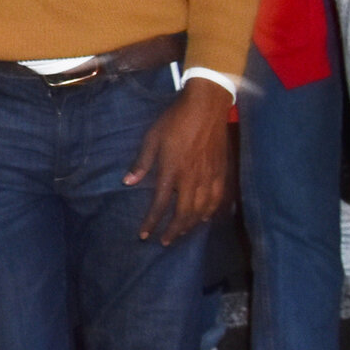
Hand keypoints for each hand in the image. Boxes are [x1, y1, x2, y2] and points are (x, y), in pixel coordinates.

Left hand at [125, 77, 234, 243]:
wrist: (206, 107)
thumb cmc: (175, 120)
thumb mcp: (152, 138)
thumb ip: (142, 163)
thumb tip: (128, 182)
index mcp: (171, 171)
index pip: (160, 205)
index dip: (151, 222)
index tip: (144, 235)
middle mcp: (191, 179)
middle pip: (183, 214)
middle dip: (173, 231)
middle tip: (165, 241)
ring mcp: (208, 177)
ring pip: (201, 210)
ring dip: (190, 225)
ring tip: (180, 233)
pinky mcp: (221, 173)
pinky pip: (217, 200)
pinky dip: (209, 212)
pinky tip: (204, 218)